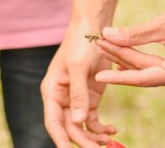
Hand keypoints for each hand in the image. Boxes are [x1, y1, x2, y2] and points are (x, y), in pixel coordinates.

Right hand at [42, 26, 118, 147]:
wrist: (93, 29)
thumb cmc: (80, 44)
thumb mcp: (78, 67)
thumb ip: (78, 95)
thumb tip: (78, 121)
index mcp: (52, 91)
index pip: (53, 121)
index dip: (60, 139)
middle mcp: (62, 99)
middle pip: (69, 128)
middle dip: (83, 141)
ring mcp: (76, 100)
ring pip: (81, 127)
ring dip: (93, 137)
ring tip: (109, 141)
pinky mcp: (90, 99)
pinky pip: (93, 120)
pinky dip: (102, 128)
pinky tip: (113, 130)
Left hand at [93, 0, 164, 88]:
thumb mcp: (164, 24)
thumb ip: (135, 34)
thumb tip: (108, 35)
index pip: (143, 77)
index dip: (119, 76)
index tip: (99, 75)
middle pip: (145, 70)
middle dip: (121, 57)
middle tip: (98, 45)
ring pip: (150, 66)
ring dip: (129, 55)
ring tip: (106, 45)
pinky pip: (158, 63)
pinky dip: (142, 55)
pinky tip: (124, 50)